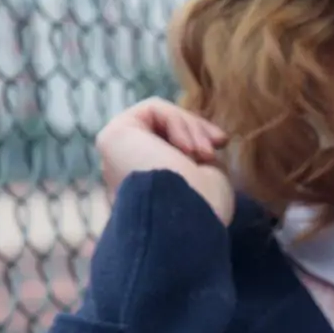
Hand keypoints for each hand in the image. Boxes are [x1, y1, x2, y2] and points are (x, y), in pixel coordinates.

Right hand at [97, 100, 234, 226]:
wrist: (188, 222)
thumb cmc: (204, 208)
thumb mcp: (207, 174)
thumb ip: (197, 153)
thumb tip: (200, 135)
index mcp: (147, 189)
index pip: (168, 146)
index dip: (197, 136)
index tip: (222, 142)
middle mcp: (125, 173)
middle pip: (162, 130)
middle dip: (196, 129)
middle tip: (218, 142)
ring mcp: (115, 155)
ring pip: (159, 118)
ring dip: (190, 127)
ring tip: (204, 152)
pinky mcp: (112, 137)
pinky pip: (152, 110)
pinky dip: (177, 120)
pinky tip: (187, 148)